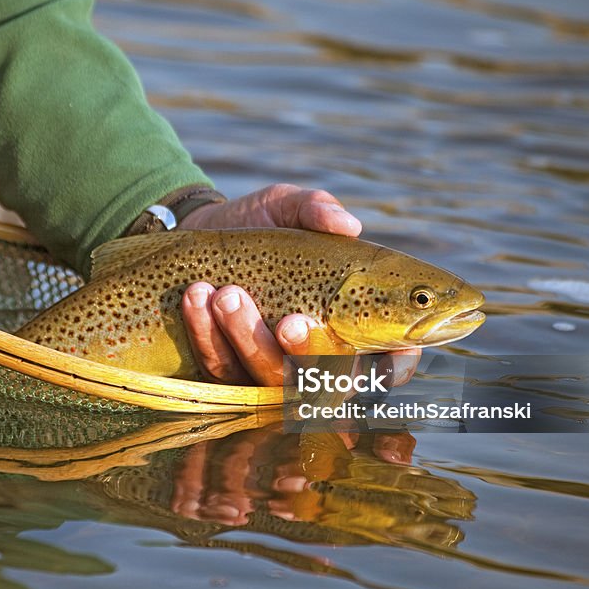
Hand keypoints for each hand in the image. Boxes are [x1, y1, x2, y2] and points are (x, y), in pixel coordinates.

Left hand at [177, 184, 419, 384]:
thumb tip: (347, 225)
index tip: (380, 358)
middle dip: (308, 355)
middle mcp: (313, 355)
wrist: (200, 229)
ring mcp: (267, 367)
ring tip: (227, 294)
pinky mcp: (224, 370)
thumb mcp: (287, 206)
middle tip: (289, 321)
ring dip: (249, 340)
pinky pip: (219, 368)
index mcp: (351, 323)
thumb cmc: (261, 222)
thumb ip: (316, 210)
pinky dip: (208, 335)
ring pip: (268, 379)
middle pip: (325, 383)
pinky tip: (197, 299)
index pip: (387, 364)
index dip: (391, 369)